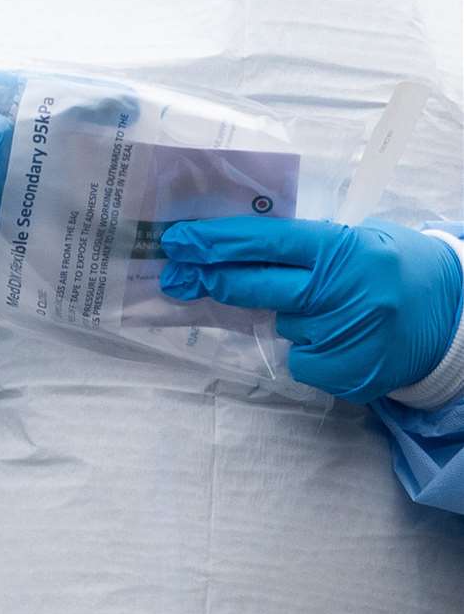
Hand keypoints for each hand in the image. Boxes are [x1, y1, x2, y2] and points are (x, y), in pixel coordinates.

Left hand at [160, 218, 463, 402]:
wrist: (456, 317)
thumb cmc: (393, 269)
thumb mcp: (355, 241)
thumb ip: (302, 248)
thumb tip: (229, 252)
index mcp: (343, 248)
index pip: (264, 242)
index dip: (216, 242)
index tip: (178, 240)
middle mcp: (343, 290)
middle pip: (255, 285)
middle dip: (211, 278)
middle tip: (178, 274)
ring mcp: (345, 335)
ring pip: (281, 324)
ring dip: (288, 317)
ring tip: (331, 310)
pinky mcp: (348, 372)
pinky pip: (301, 359)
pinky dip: (309, 349)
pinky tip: (340, 339)